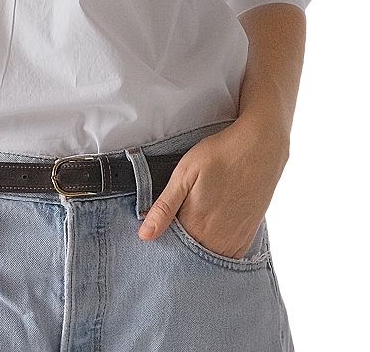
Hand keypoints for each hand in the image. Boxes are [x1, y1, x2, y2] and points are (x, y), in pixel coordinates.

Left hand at [137, 117, 288, 258]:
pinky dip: (216, 249)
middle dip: (178, 247)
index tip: (154, 232)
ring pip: (209, 256)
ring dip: (198, 248)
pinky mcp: (248, 235)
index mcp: (195, 224)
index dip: (161, 239)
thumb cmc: (219, 155)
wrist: (260, 147)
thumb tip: (144, 235)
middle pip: (190, 255)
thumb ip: (164, 207)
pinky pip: (229, 255)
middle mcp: (216, 239)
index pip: (171, 248)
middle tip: (175, 224)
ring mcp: (235, 239)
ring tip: (192, 226)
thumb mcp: (184, 175)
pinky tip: (210, 233)